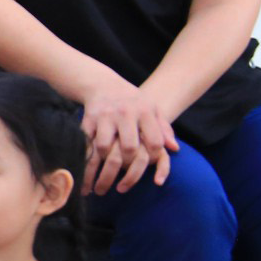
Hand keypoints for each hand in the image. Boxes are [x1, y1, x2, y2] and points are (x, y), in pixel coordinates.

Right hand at [81, 77, 176, 193]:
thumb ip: (164, 129)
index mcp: (144, 112)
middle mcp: (125, 114)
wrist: (103, 84)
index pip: (154, 141)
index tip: (149, 165)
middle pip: (128, 147)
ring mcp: (105, 117)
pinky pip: (87, 144)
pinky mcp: (88, 121)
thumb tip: (174, 149)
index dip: (154, 158)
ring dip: (105, 164)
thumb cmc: (133, 101)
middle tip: (125, 176)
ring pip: (105, 147)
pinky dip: (87, 160)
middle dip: (128, 165)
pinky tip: (86, 172)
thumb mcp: (152, 109)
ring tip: (105, 176)